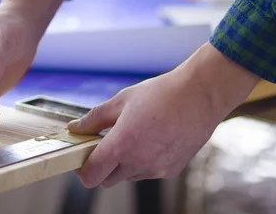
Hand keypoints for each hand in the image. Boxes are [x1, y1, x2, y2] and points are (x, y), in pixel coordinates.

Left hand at [67, 42, 259, 187]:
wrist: (200, 95)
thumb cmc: (160, 94)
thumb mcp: (120, 101)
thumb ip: (94, 119)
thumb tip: (75, 128)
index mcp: (122, 146)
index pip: (91, 175)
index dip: (82, 169)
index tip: (82, 156)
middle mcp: (138, 163)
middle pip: (107, 180)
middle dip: (101, 166)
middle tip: (104, 143)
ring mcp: (156, 170)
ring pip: (128, 176)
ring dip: (123, 164)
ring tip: (132, 136)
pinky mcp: (171, 171)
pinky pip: (148, 172)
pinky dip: (143, 162)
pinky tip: (151, 139)